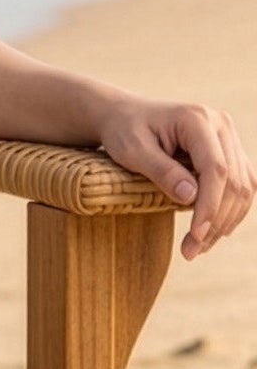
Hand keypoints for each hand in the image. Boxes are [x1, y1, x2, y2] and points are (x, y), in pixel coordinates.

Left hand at [96, 95, 255, 259]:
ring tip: (198, 248)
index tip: (195, 237)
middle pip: (234, 181)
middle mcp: (221, 124)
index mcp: (197, 119)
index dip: (210, 207)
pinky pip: (242, 184)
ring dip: (226, 221)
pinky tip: (213, 231)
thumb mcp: (133, 150)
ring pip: (244, 186)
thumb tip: (190, 197)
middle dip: (216, 221)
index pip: (216, 169)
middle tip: (191, 252)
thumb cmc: (124, 131)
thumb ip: (162, 171)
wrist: (125, 116)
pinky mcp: (229, 151)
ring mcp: (228, 137)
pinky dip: (230, 210)